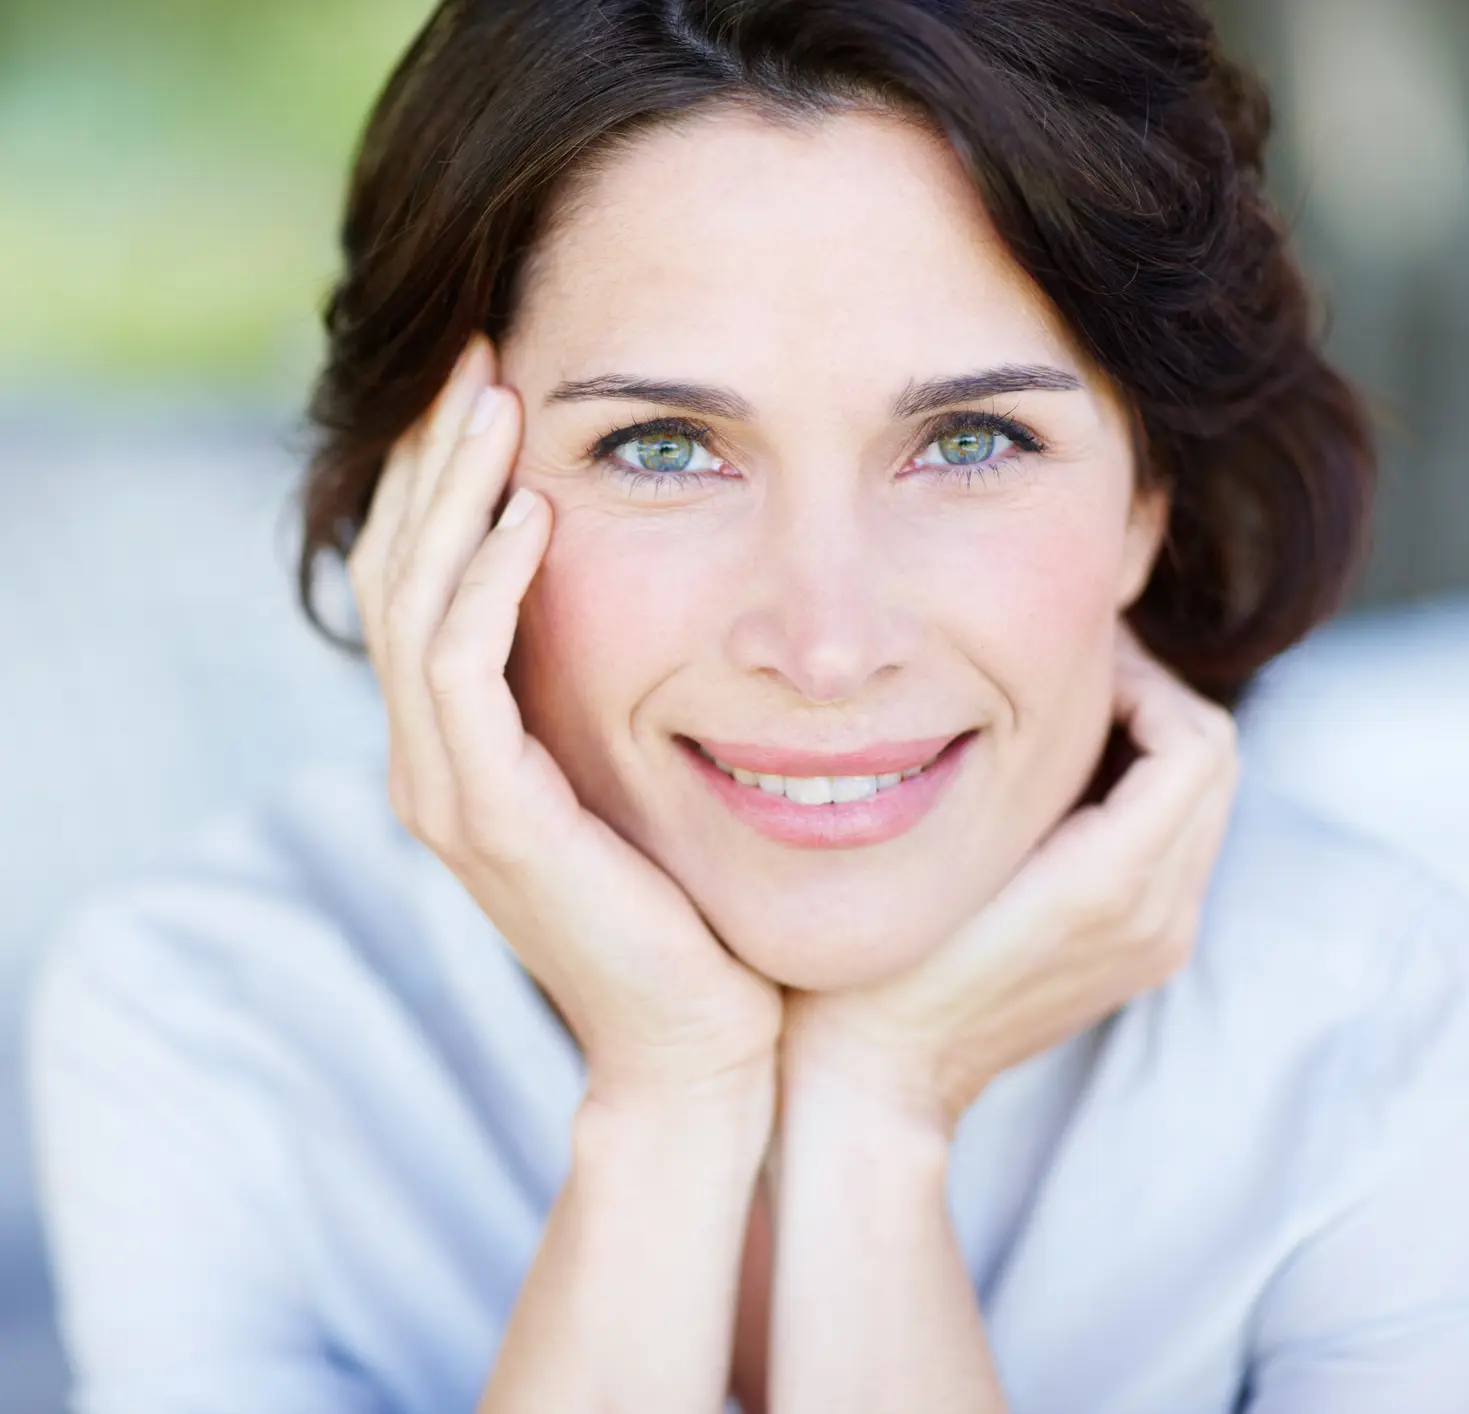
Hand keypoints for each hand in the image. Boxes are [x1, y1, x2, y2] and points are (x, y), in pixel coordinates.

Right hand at [346, 335, 780, 1112]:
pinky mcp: (494, 822)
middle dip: (433, 458)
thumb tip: (651, 583)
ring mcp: (449, 794)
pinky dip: (489, 588)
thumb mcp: (636, 769)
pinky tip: (537, 513)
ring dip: (451, 494)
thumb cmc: (688, 901)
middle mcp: (434, 762)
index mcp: (462, 745)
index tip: (493, 380)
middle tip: (475, 352)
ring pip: (417, 607)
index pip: (424, 579)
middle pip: (400, 572)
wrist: (703, 1038)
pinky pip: (466, 677)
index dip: (442, 477)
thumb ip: (608, 689)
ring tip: (494, 397)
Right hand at [779, 624, 1240, 1135]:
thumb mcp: (946, 847)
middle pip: (1217, 763)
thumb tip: (1058, 682)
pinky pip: (1183, 845)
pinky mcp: (1147, 957)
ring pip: (1208, 802)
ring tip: (1075, 720)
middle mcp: (1159, 916)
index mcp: (1112, 882)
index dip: (1147, 679)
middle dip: (1160, 700)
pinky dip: (1152, 795)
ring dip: (1158, 745)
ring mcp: (1160, 943)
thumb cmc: (883, 956)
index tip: (1077, 661)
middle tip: (1081, 675)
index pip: (1194, 741)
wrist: (885, 1075)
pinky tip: (1073, 786)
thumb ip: (1020, 768)